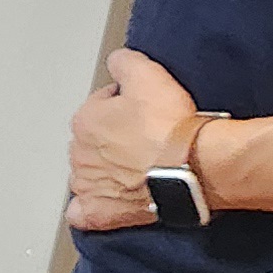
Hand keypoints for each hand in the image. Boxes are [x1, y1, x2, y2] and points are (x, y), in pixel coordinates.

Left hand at [66, 47, 201, 234]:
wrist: (192, 166)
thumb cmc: (171, 126)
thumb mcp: (148, 75)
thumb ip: (125, 62)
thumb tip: (116, 60)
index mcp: (85, 121)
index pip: (98, 107)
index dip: (122, 105)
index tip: (143, 109)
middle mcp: (80, 154)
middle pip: (93, 142)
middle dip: (113, 139)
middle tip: (144, 139)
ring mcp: (88, 185)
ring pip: (87, 175)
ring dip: (104, 171)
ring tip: (135, 168)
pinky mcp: (101, 212)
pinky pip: (83, 213)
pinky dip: (90, 208)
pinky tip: (105, 202)